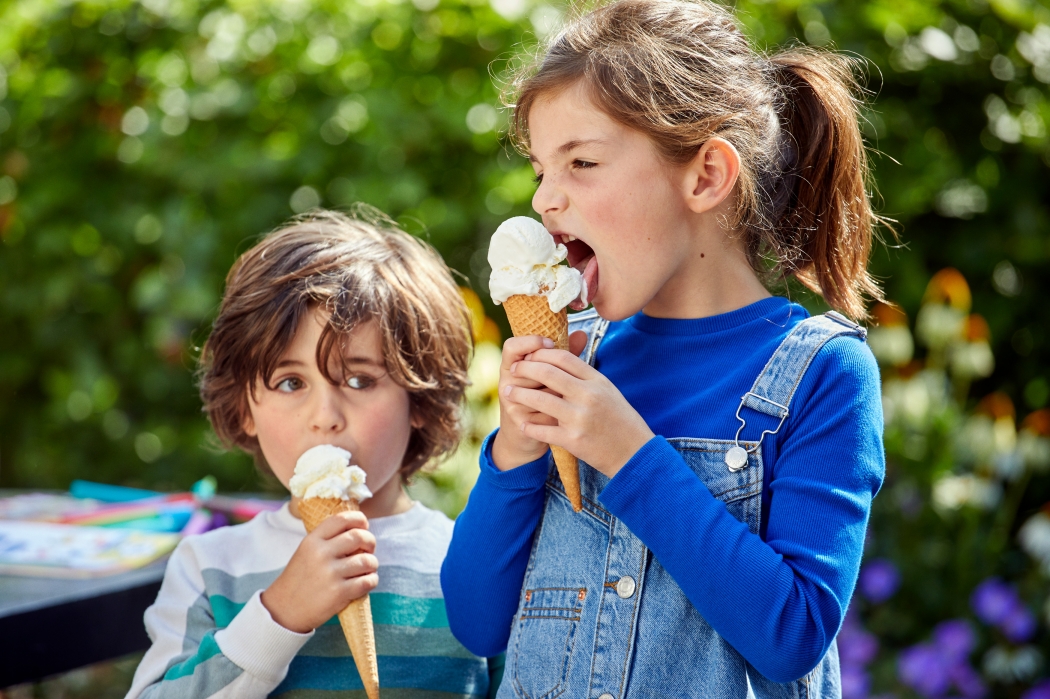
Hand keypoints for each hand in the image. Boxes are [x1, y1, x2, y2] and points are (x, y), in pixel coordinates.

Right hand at [261, 510, 377, 632]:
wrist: (284, 610)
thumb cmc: (298, 580)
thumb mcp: (305, 552)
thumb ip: (327, 541)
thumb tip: (357, 531)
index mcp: (313, 541)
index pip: (341, 519)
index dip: (359, 519)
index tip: (364, 525)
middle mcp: (321, 554)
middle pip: (359, 537)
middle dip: (370, 541)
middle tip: (369, 549)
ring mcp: (331, 574)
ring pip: (367, 561)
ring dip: (372, 564)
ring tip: (368, 568)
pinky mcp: (339, 593)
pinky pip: (367, 581)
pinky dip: (372, 580)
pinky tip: (366, 582)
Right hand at [492, 335, 559, 470]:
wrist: (527, 436)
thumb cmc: (543, 398)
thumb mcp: (551, 377)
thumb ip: (564, 356)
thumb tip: (581, 334)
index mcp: (512, 367)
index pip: (511, 346)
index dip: (529, 342)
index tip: (550, 341)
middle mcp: (507, 382)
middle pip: (526, 366)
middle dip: (547, 370)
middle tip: (564, 373)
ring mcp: (510, 403)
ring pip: (537, 390)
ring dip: (556, 392)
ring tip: (567, 397)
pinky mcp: (518, 421)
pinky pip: (543, 411)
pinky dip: (558, 412)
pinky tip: (566, 415)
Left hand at [501, 344, 654, 477]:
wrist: (634, 454)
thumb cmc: (621, 421)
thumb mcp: (609, 392)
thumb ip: (586, 377)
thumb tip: (562, 360)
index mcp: (597, 381)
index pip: (564, 358)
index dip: (542, 354)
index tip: (529, 356)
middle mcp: (588, 396)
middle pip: (548, 373)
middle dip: (525, 369)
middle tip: (513, 369)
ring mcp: (580, 418)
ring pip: (540, 399)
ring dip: (519, 394)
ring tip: (507, 392)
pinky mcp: (573, 440)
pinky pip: (542, 429)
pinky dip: (529, 425)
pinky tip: (523, 422)